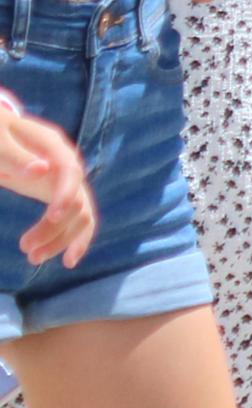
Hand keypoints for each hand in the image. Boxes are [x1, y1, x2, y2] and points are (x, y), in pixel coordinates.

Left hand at [0, 89, 94, 265]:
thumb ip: (16, 156)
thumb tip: (42, 171)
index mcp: (53, 146)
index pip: (71, 172)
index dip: (66, 194)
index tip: (52, 216)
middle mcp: (67, 164)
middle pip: (76, 199)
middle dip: (56, 227)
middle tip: (26, 249)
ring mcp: (66, 181)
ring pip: (79, 214)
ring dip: (61, 238)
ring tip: (33, 258)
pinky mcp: (60, 195)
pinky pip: (76, 218)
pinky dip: (75, 238)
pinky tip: (69, 260)